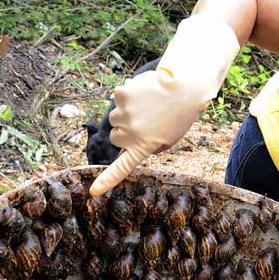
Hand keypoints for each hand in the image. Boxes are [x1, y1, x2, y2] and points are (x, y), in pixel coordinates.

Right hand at [90, 16, 239, 196]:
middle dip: (125, 131)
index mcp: (144, 147)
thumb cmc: (180, 114)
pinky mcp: (121, 94)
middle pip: (116, 136)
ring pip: (115, 117)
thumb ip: (149, 145)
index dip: (107, 180)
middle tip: (144, 121)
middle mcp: (131, 133)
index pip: (122, 168)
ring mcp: (124, 114)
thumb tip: (130, 140)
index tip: (94, 192)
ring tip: (148, 105)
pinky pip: (118, 97)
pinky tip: (144, 92)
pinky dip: (128, 94)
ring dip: (126, 113)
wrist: (184, 87)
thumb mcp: (169, 139)